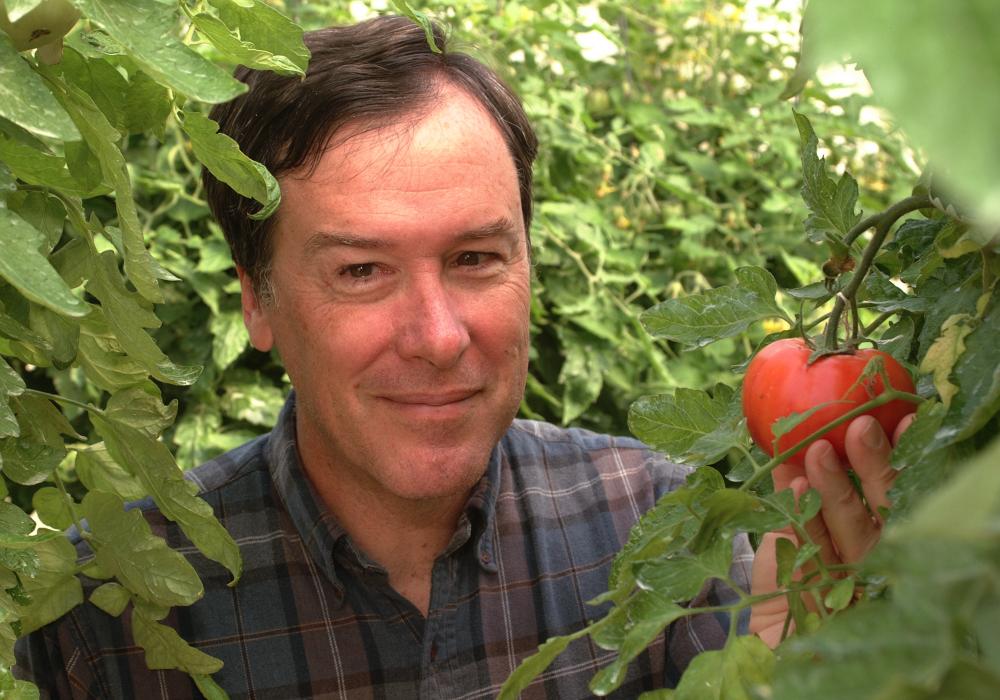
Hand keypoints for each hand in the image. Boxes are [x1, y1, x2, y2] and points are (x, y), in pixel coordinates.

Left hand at [749, 413, 914, 647]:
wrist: (768, 649)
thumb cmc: (784, 593)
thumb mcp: (787, 533)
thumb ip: (795, 493)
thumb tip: (790, 445)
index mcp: (875, 543)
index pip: (896, 494)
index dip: (897, 457)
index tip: (901, 416)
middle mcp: (876, 564)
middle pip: (884, 510)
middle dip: (874, 467)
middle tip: (860, 426)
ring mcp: (858, 587)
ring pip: (855, 532)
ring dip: (837, 488)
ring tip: (817, 452)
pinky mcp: (832, 608)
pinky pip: (816, 559)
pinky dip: (804, 523)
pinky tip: (795, 490)